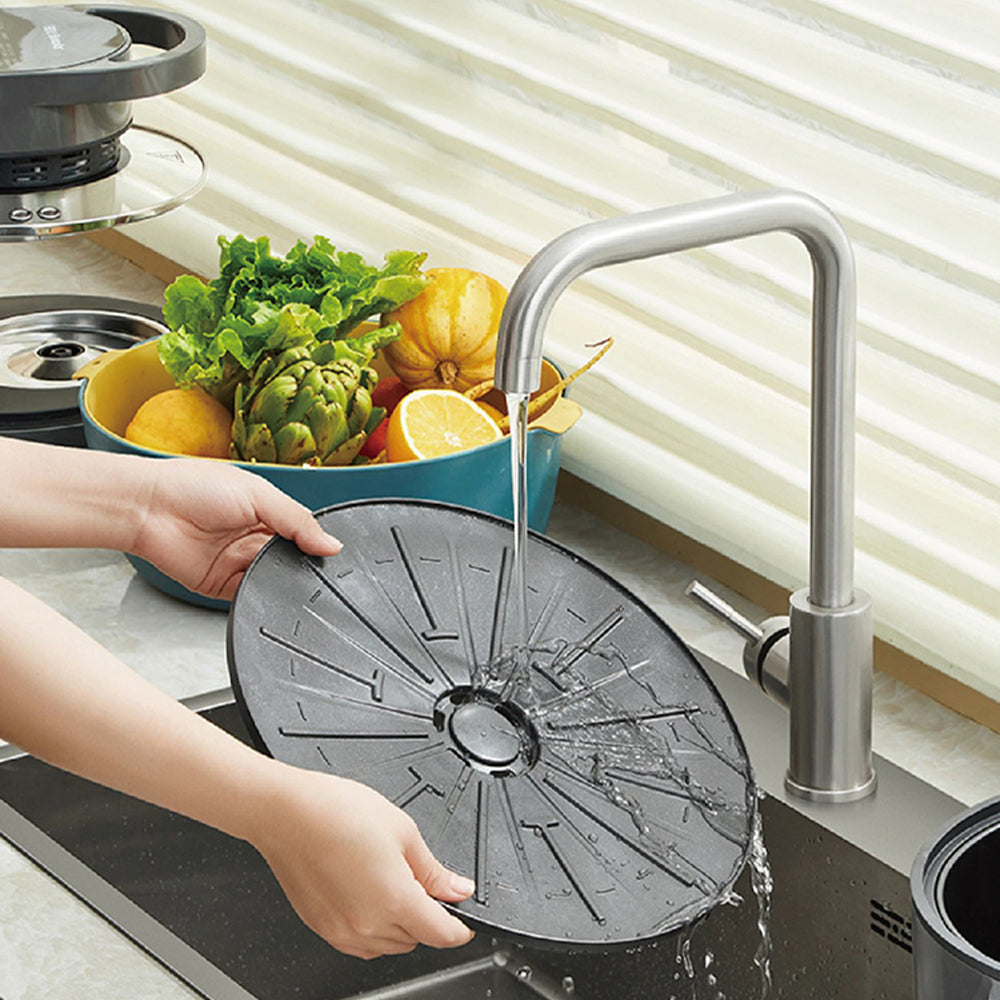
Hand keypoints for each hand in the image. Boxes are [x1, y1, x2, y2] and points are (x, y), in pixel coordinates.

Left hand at [130, 458, 341, 598]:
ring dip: (281, 579)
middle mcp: (253, 537)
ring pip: (273, 579)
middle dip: (301, 563)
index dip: (316, 542)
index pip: (302, 531)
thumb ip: (296, 520)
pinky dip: (259, 595)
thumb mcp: (258, 494)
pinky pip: (249, 595)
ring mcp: (237, 562)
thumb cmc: (191, 487)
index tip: (331, 552)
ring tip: (284, 572)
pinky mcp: (221, 584)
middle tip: (312, 565)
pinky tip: (264, 585)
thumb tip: (331, 543)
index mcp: (265, 511)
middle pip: (290, 558)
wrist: (147, 508)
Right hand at [250, 765, 474, 958]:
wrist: (286, 813)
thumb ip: (434, 869)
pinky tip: (369, 896)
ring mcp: (342, 931)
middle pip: (416, 940)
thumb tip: (458, 888)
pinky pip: (360, 944)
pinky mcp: (322, 929)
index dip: (460, 928)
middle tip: (420, 882)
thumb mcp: (402, 829)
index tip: (464, 919)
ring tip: (390, 882)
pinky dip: (373, 930)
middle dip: (427, 917)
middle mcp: (368, 924)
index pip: (442, 934)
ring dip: (400, 926)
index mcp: (395, 899)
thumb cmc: (337, 811)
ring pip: (388, 946)